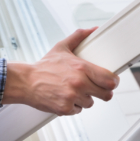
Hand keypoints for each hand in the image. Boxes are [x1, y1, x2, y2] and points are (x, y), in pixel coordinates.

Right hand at [2, 28, 118, 115]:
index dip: (113, 82)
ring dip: (84, 98)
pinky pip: (78, 110)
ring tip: (72, 90)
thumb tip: (92, 30)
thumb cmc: (44, 66)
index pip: (110, 80)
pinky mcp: (65, 108)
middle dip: (102, 92)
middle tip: (95, 88)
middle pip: (106, 94)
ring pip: (90, 103)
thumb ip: (79, 37)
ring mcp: (72, 97)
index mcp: (81, 68)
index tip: (111, 82)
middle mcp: (79, 83)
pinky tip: (65, 97)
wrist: (26, 81)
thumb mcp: (61, 47)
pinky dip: (73, 106)